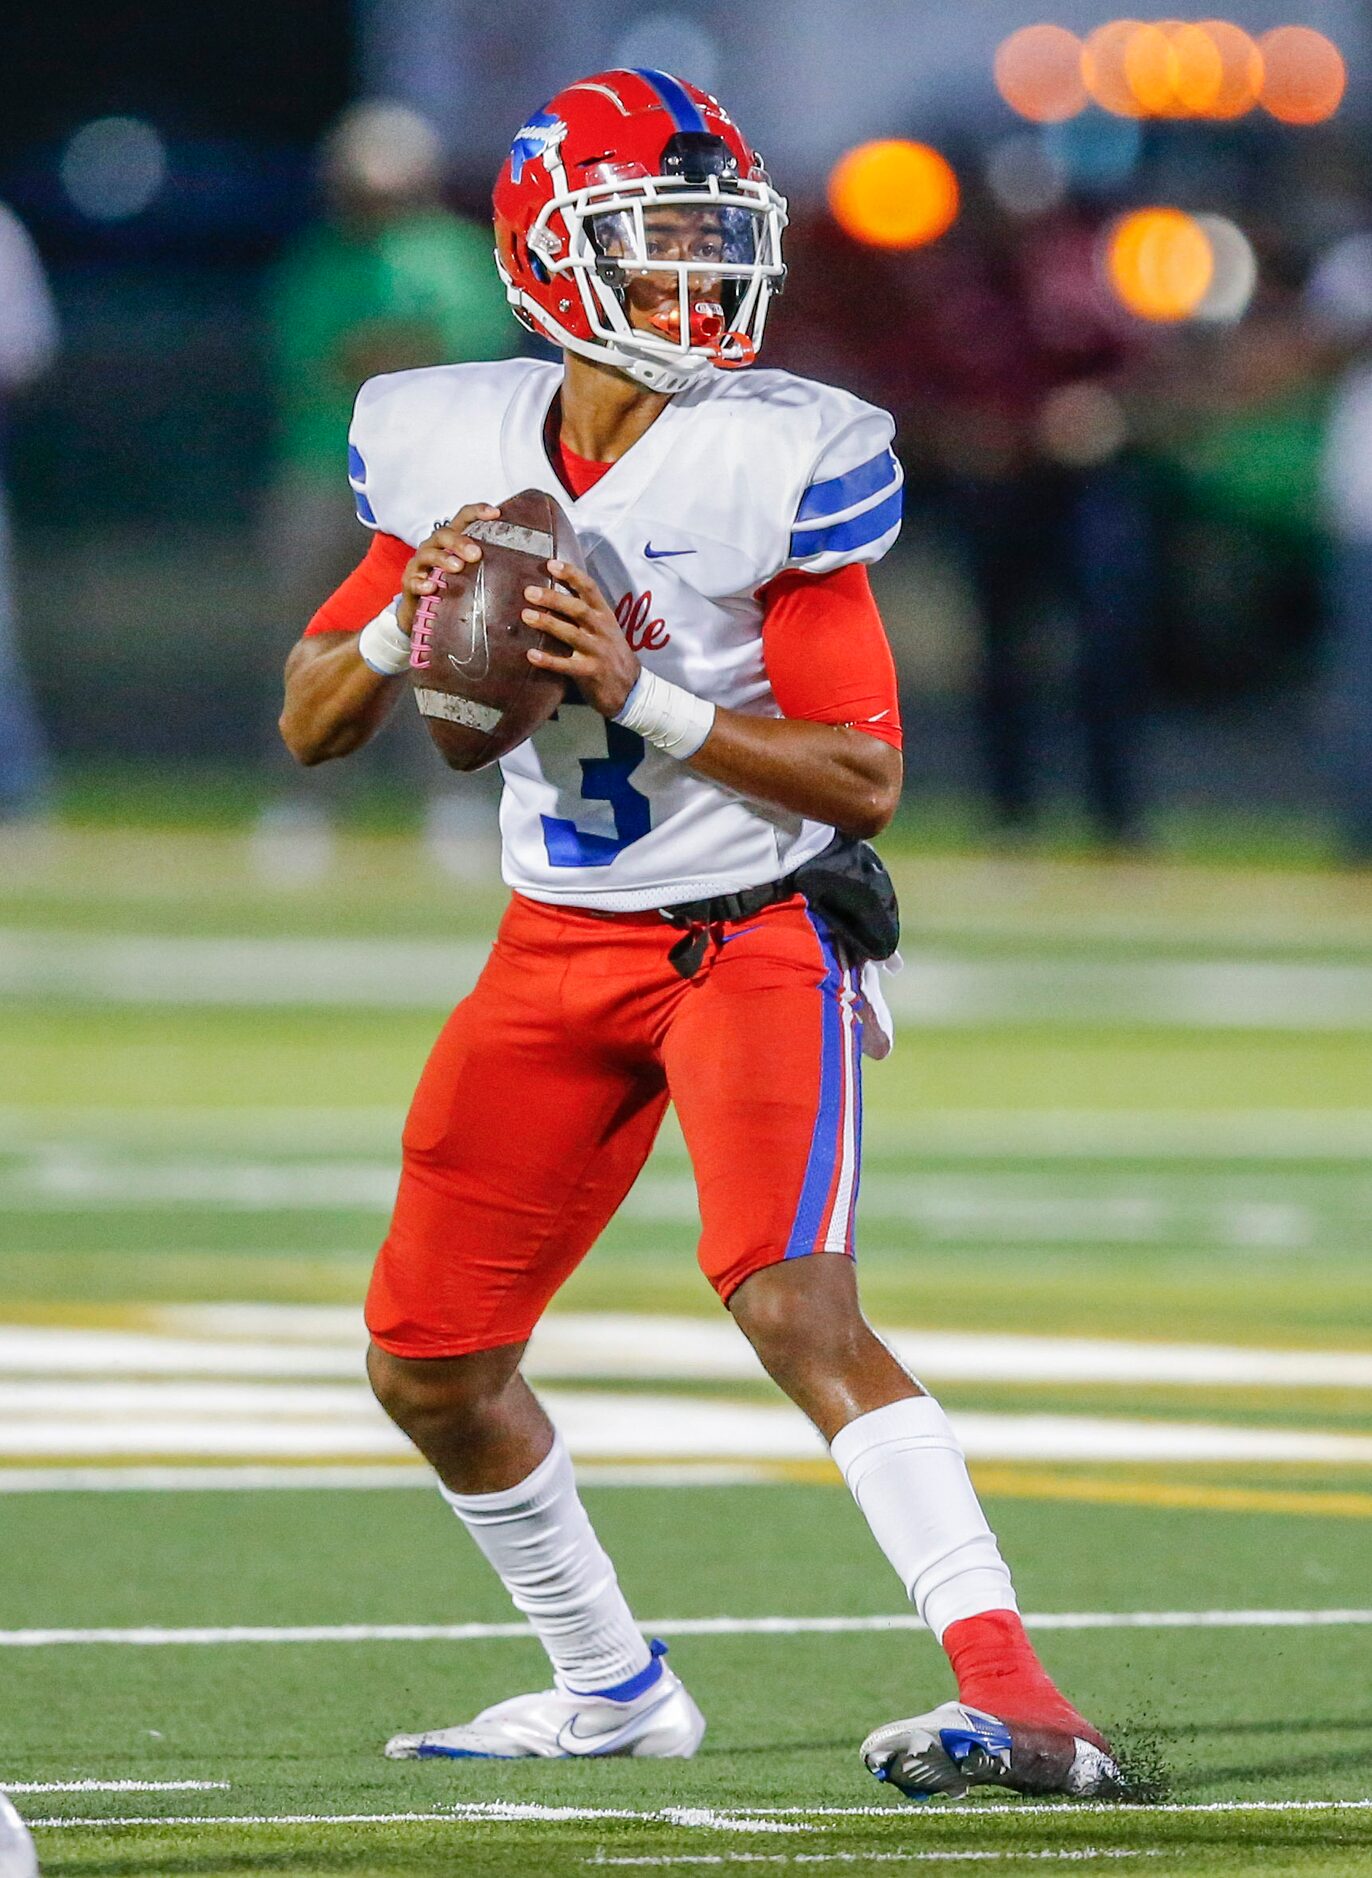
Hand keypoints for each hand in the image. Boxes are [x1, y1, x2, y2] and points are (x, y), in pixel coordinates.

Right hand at [396, 504, 499, 634]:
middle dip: (460, 542)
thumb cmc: (453, 586)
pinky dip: (422, 583)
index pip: (464, 518)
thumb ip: (491, 564)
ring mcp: (420, 564)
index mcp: (452, 540)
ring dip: (443, 559)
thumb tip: (526, 566)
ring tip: (457, 567)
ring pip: (428, 555)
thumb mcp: (472, 572)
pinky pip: (413, 581)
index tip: (496, 513)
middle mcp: (435, 546)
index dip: (478, 512)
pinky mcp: (410, 583)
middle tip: (476, 554)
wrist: (423, 612)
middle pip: (445, 535)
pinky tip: (432, 587)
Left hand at [522, 561, 639, 717]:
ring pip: (571, 634)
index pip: (590, 588)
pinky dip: (548, 660)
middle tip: (529, 592)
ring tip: (526, 616)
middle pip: (578, 609)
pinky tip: (531, 655)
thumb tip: (551, 595)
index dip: (571, 574)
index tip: (551, 564)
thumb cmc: (611, 655)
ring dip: (548, 623)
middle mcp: (602, 630)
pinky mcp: (591, 673)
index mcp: (605, 615)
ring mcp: (597, 652)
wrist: (631, 689)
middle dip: (553, 598)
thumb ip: (585, 614)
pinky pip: (566, 666)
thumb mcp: (605, 629)